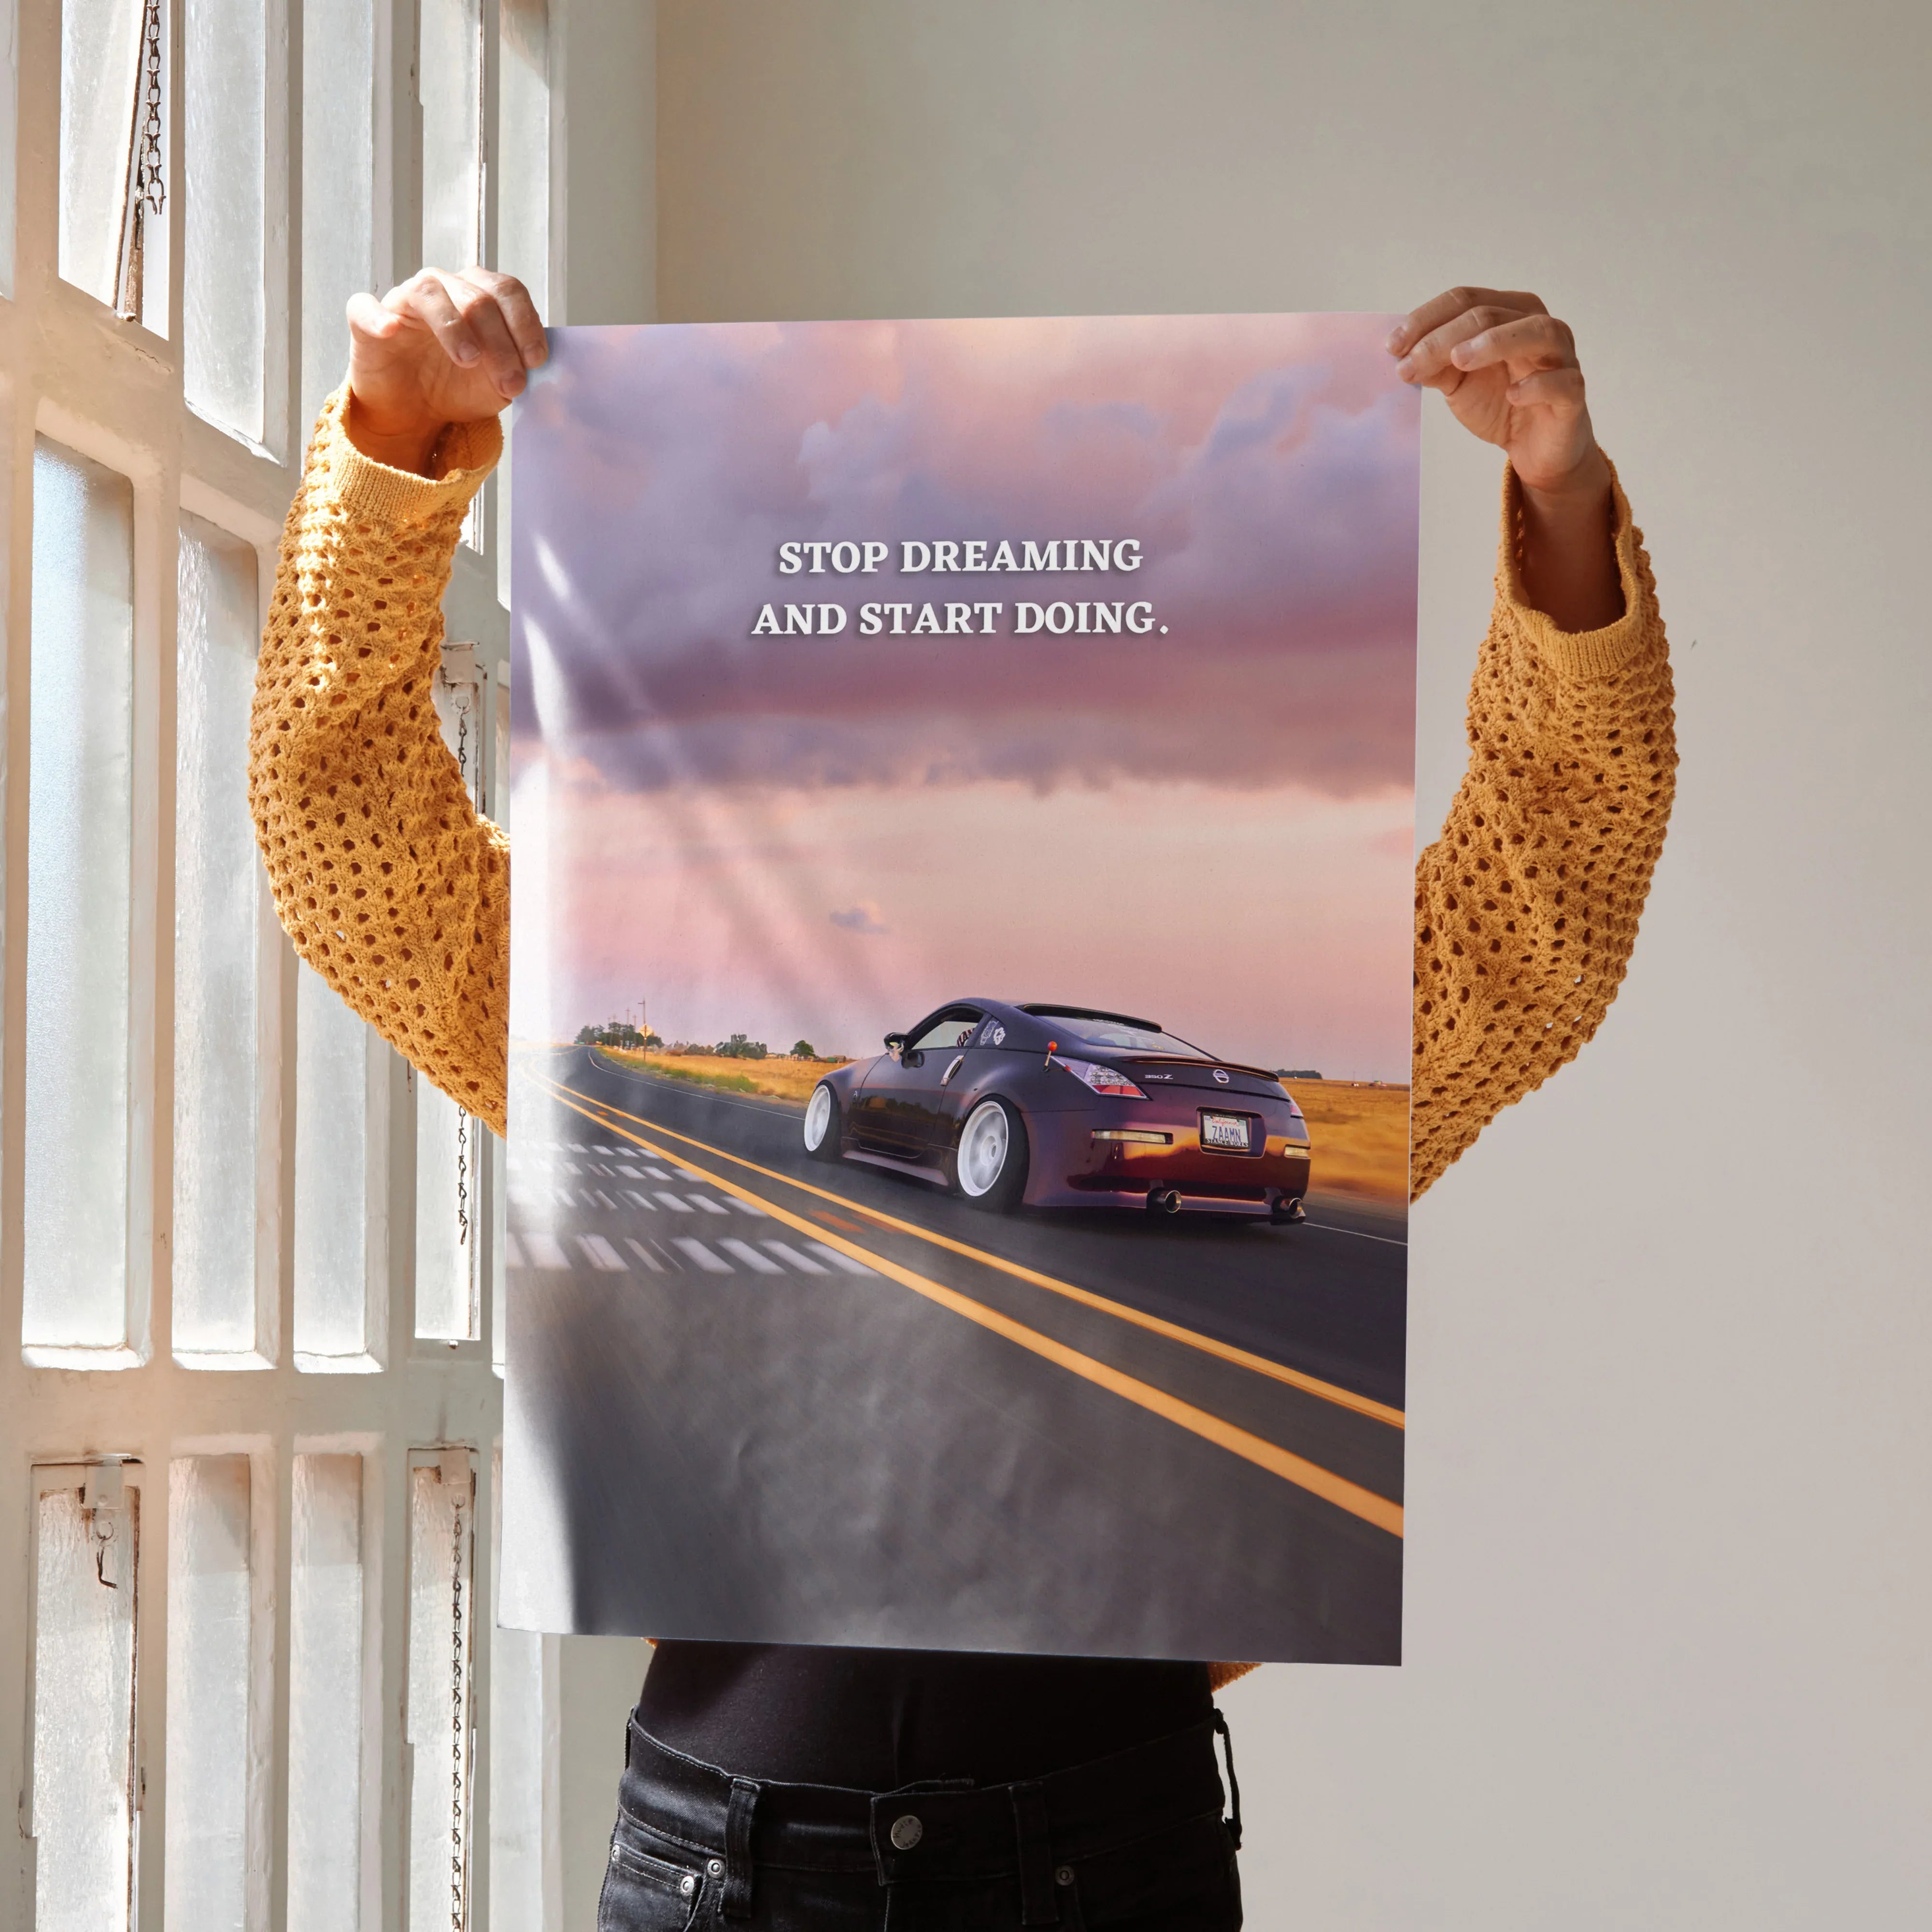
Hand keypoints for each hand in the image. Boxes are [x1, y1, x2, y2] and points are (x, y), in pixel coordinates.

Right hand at [344, 267, 546, 473]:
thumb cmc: (458, 387)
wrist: (415, 412)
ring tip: (468, 360)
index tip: (536, 361)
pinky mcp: (367, 321)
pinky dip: (378, 316)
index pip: (508, 292)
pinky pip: (366, 308)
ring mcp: (404, 301)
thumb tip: (548, 374)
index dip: (525, 324)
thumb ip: (522, 371)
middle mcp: (444, 288)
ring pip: (430, 293)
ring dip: (454, 326)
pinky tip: (390, 331)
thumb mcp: (499, 385)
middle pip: (477, 297)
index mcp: (479, 296)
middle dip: (500, 342)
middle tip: (511, 382)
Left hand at [1389, 287, 1621, 629]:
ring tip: (1459, 360)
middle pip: (1491, 314)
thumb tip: (1402, 354)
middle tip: (1410, 363)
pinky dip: (1537, 385)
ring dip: (1495, 342)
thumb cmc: (1499, 403)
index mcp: (1508, 313)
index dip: (1426, 319)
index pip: (1465, 300)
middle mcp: (1538, 326)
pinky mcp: (1573, 394)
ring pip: (1536, 332)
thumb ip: (1435, 364)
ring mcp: (1561, 357)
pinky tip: (1513, 394)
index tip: (1392, 347)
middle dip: (1444, 337)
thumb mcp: (1458, 382)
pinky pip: (1562, 382)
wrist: (1534, 448)